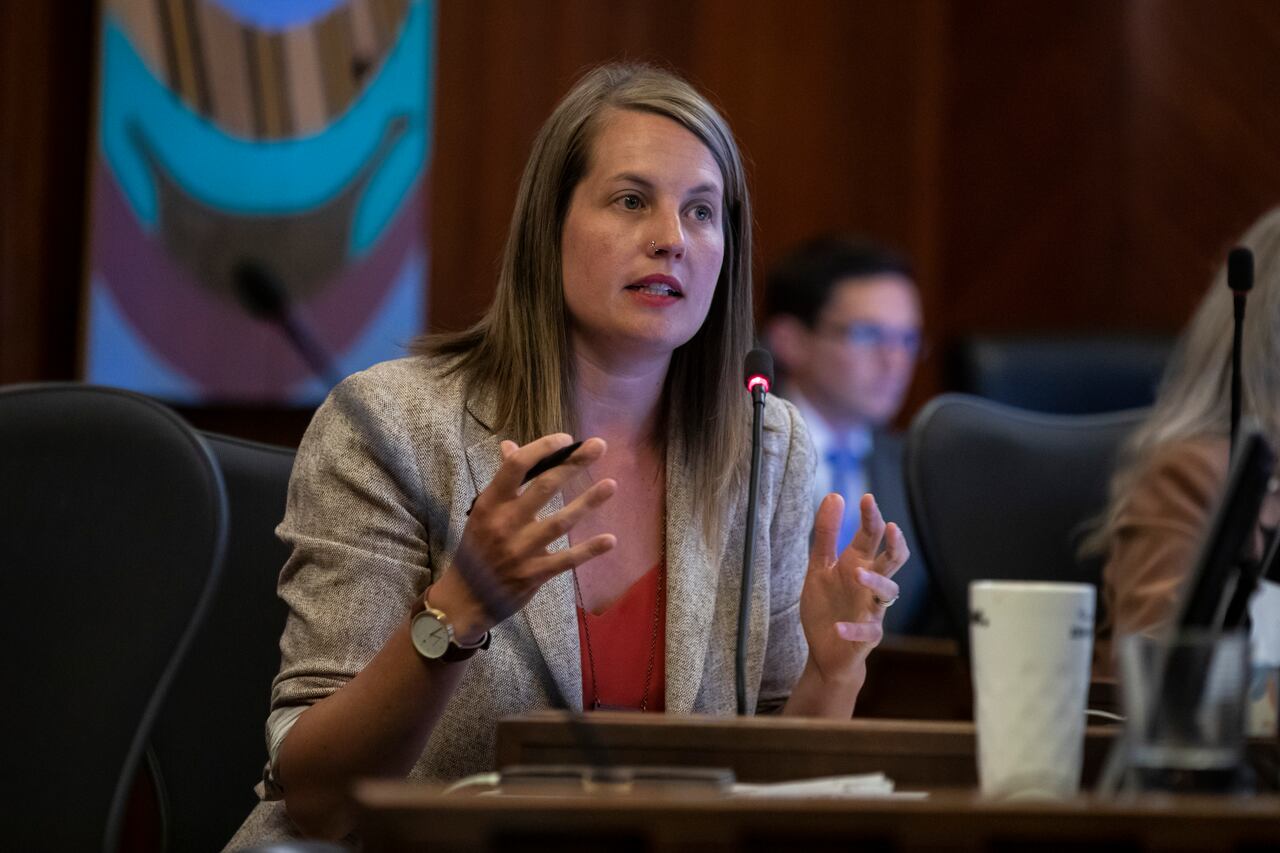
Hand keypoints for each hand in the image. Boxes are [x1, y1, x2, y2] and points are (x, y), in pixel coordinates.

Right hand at [429, 434, 616, 640]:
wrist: (465, 597)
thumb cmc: (477, 547)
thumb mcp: (483, 511)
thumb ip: (502, 480)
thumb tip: (511, 446)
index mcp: (490, 503)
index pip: (517, 467)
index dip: (542, 448)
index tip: (565, 438)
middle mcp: (505, 524)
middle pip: (544, 487)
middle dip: (573, 463)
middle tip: (599, 446)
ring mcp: (520, 551)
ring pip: (561, 522)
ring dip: (588, 502)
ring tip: (612, 485)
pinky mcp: (534, 574)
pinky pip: (567, 560)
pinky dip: (589, 550)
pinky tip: (610, 540)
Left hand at [798, 492, 908, 685]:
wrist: (826, 650)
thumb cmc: (827, 605)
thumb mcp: (819, 566)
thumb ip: (827, 534)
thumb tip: (835, 496)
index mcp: (858, 563)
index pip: (871, 536)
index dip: (871, 517)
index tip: (867, 498)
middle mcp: (870, 583)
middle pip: (892, 559)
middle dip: (894, 543)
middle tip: (890, 527)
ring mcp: (872, 609)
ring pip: (888, 591)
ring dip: (875, 581)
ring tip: (856, 573)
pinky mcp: (868, 636)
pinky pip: (868, 631)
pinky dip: (855, 629)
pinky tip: (839, 627)